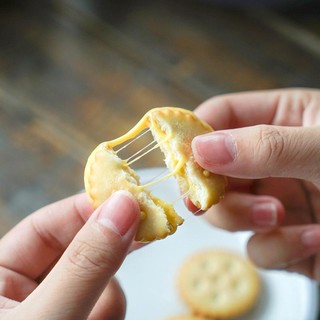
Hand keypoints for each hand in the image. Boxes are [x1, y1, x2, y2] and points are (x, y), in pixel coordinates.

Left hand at [0, 190, 139, 318]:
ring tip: (97, 319)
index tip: (127, 200)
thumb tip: (123, 206)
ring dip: (108, 295)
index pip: (45, 225)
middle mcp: (28, 290)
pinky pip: (108, 303)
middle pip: (79, 248)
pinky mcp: (83, 319)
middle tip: (145, 229)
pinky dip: (111, 314)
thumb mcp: (46, 315)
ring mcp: (59, 308)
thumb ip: (84, 264)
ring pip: (101, 278)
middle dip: (107, 249)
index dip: (87, 208)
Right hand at [191, 88, 319, 280]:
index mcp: (284, 120)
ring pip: (227, 210)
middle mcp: (273, 160)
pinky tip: (313, 240)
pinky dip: (277, 247)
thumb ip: (267, 146)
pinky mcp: (286, 238)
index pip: (221, 117)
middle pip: (213, 169)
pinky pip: (257, 245)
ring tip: (280, 217)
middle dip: (213, 188)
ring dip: (245, 219)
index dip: (194, 133)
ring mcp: (277, 199)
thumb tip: (201, 148)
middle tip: (209, 199)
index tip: (179, 158)